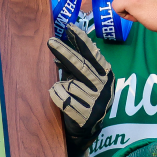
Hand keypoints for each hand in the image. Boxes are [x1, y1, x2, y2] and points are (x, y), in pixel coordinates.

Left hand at [48, 25, 114, 156]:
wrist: (87, 129)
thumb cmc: (82, 97)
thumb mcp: (81, 79)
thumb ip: (73, 66)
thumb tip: (58, 51)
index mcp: (106, 75)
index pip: (93, 54)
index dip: (81, 40)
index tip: (70, 27)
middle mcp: (104, 87)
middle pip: (80, 66)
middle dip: (64, 52)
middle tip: (50, 41)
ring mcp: (96, 102)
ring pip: (68, 84)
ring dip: (60, 86)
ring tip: (63, 92)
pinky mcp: (85, 115)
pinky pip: (63, 99)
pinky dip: (57, 96)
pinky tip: (60, 100)